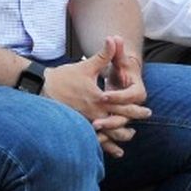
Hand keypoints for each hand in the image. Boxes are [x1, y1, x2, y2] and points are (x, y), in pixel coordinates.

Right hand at [42, 38, 151, 154]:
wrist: (42, 89)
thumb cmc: (64, 78)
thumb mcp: (86, 66)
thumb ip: (103, 55)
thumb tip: (114, 39)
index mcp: (98, 99)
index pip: (123, 106)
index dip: (136, 109)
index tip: (148, 112)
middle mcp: (94, 113)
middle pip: (119, 123)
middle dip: (132, 123)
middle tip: (144, 123)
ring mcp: (86, 122)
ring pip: (108, 134)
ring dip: (120, 136)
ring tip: (130, 136)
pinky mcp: (79, 126)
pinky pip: (95, 140)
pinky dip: (105, 146)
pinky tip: (112, 151)